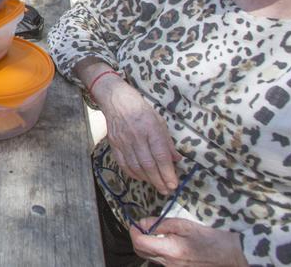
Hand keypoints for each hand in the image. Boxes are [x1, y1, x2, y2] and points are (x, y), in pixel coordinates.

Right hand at [96, 75, 181, 193]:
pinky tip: (141, 178)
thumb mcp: (159, 121)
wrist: (116, 100)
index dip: (167, 172)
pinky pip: (123, 163)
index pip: (160, 155)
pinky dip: (132, 173)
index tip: (174, 184)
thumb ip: (167, 141)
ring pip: (136, 166)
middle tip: (167, 190)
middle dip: (159, 180)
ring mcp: (123, 141)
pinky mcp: (114, 144)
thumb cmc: (141, 109)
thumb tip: (176, 159)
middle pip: (148, 164)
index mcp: (151, 129)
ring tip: (157, 186)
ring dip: (147, 179)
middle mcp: (137, 136)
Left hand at [130, 219, 246, 265]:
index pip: (140, 243)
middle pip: (140, 252)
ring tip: (156, 233)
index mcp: (170, 250)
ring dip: (147, 244)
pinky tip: (165, 242)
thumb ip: (161, 223)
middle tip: (143, 227)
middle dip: (137, 238)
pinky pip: (159, 261)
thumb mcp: (184, 224)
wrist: (230, 255)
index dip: (134, 231)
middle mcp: (168, 263)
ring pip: (149, 257)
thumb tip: (143, 223)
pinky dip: (156, 251)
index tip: (136, 223)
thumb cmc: (209, 238)